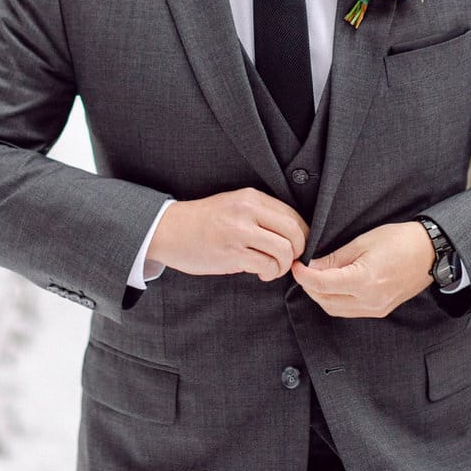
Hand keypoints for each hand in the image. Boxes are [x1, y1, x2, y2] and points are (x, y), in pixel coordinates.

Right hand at [146, 189, 308, 280]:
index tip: (298, 247)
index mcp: (251, 198)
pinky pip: (266, 265)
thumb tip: (293, 234)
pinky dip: (270, 273)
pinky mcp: (231, 253)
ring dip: (284, 265)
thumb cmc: (203, 222)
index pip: (293, 215)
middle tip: (289, 260)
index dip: (302, 235)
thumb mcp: (233, 205)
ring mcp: (239, 232)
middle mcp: (247, 211)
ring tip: (273, 269)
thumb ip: (261, 214)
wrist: (168, 230)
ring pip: (283, 250)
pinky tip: (261, 273)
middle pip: (294, 232)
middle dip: (298, 251)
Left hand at [291, 221, 434, 317]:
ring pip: (335, 309)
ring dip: (321, 295)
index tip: (296, 265)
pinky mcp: (380, 310)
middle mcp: (369, 300)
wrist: (431, 253)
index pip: (322, 284)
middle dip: (310, 286)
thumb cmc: (401, 241)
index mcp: (364, 281)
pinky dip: (336, 300)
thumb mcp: (364, 241)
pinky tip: (334, 286)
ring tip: (317, 277)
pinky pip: (349, 311)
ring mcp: (376, 308)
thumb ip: (336, 257)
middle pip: (325, 300)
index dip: (303, 275)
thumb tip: (313, 266)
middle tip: (304, 269)